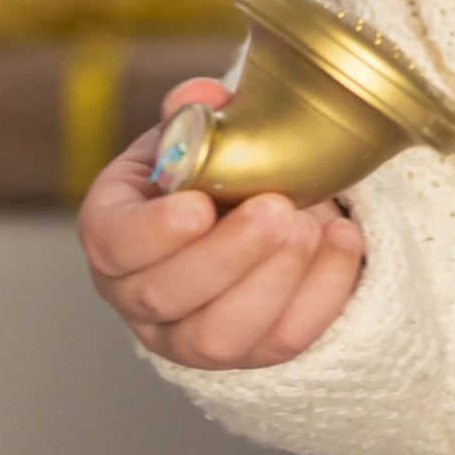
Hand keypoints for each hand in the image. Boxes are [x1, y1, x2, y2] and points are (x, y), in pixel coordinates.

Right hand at [80, 81, 367, 371]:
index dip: (152, 232)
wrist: (246, 213)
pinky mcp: (249, 357)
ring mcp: (189, 339)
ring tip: (310, 226)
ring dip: (272, 281)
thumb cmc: (206, 176)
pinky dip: (321, 294)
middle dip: (228, 255)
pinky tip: (343, 240)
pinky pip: (283, 340)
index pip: (114, 244)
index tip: (199, 206)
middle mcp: (139, 298)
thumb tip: (204, 98)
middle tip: (276, 208)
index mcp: (112, 234)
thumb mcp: (190, 137)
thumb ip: (194, 113)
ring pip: (219, 336)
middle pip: (167, 296)